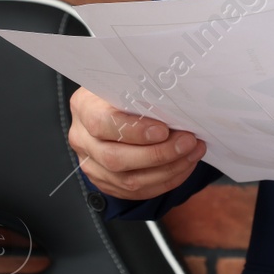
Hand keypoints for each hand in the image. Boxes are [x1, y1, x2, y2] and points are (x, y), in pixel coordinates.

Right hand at [67, 87, 207, 200]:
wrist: (110, 106)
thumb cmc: (122, 91)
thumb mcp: (125, 82)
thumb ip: (142, 93)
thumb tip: (175, 104)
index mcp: (83, 108)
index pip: (102, 124)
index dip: (134, 131)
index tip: (163, 130)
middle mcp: (82, 139)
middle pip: (115, 158)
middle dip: (158, 154)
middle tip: (188, 142)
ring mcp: (92, 165)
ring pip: (128, 181)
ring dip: (168, 170)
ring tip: (192, 153)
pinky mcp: (106, 183)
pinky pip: (137, 191)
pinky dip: (165, 181)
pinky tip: (183, 166)